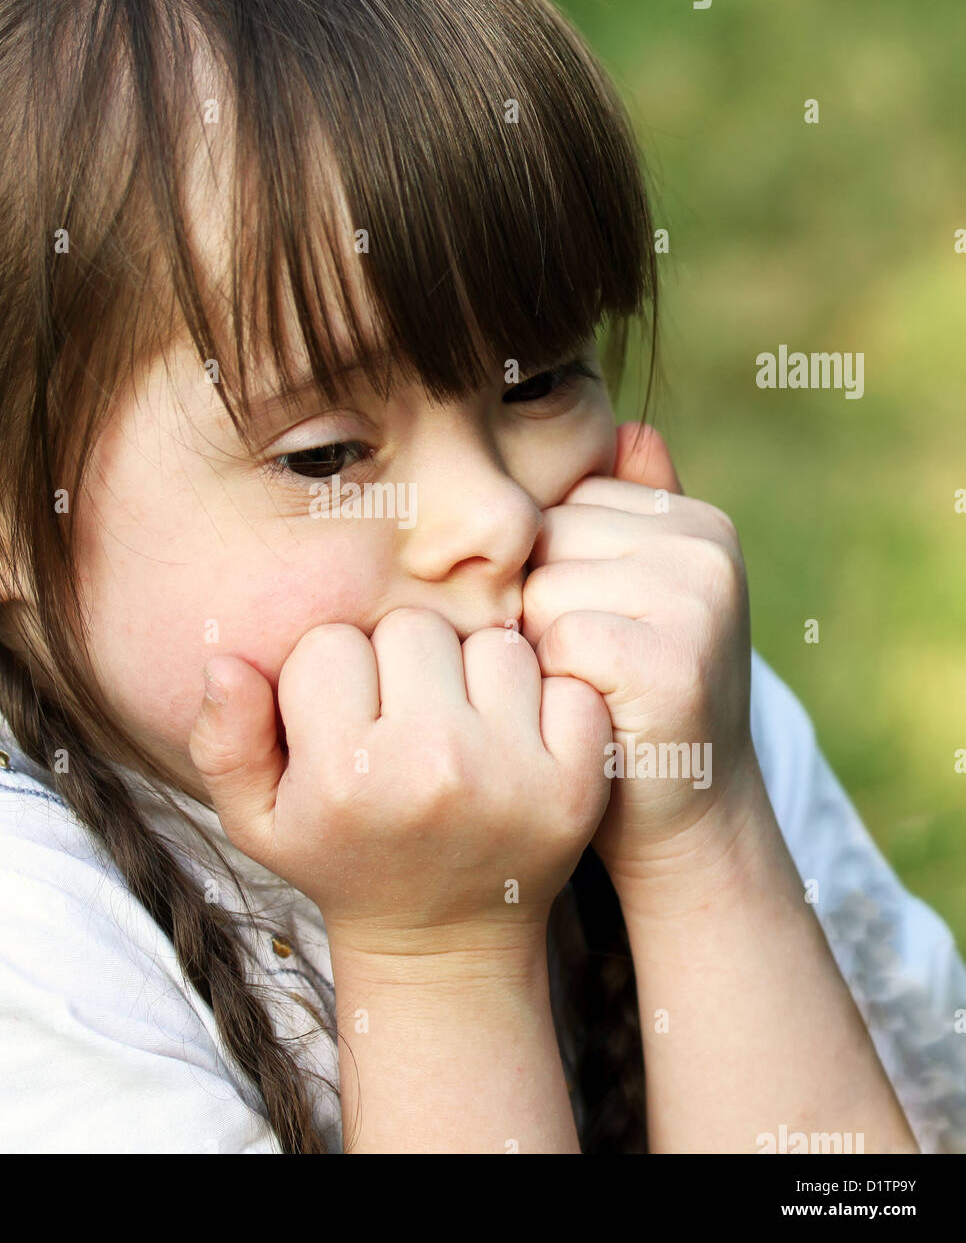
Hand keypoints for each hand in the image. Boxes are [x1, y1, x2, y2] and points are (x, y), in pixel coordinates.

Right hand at [187, 607, 610, 958]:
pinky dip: (546, 698)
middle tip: (403, 718)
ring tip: (459, 724)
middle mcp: (433, 767)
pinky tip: (515, 738)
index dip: (330, 675)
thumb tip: (223, 662)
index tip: (343, 721)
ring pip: (492, 642)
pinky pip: (567, 678)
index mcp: (347, 776)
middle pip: (413, 628)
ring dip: (474, 673)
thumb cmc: (344, 860)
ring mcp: (514, 773)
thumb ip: (224, 741)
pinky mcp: (578, 780)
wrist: (446, 941)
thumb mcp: (258, 820)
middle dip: (402, 662)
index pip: (329, 644)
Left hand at [521, 422, 759, 879]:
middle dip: (535, 614)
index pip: (557, 508)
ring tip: (587, 692)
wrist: (683, 817)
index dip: (544, 583)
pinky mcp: (672, 657)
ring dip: (540, 653)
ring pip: (539, 591)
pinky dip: (555, 687)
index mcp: (693, 521)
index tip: (591, 640)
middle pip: (541, 543)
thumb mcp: (631, 600)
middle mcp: (707, 547)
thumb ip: (629, 517)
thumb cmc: (629, 702)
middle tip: (584, 673)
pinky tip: (593, 715)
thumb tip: (625, 425)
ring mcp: (698, 599)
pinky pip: (554, 640)